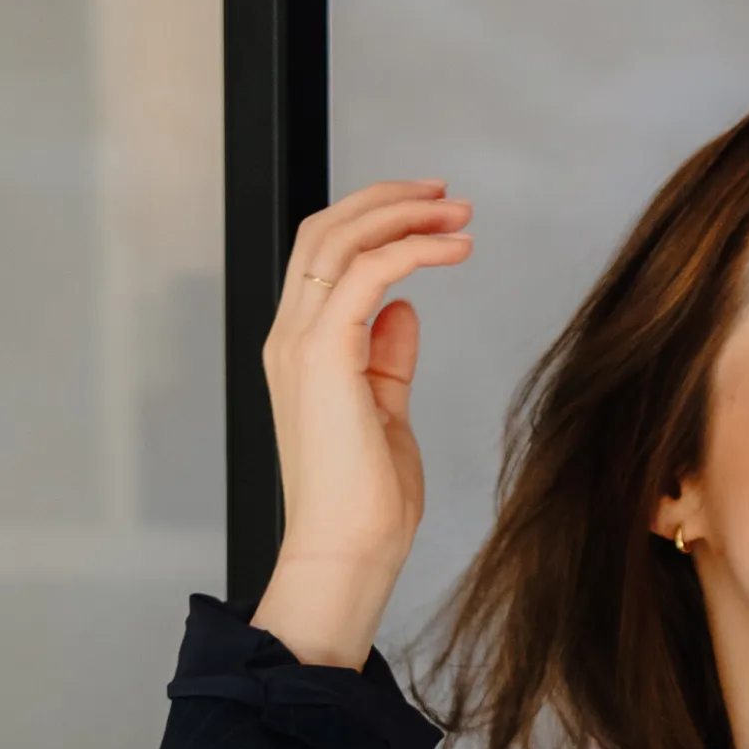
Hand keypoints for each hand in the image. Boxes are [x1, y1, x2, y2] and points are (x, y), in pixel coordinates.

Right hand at [250, 179, 475, 669]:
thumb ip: (387, 360)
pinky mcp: (325, 356)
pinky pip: (368, 273)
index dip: (373, 223)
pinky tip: (455, 250)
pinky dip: (413, 250)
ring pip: (340, 238)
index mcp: (301, 350)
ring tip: (457, 213)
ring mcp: (301, 343)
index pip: (325, 258)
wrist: (348, 552)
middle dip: (388, 201)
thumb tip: (403, 310)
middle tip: (446, 196)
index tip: (430, 214)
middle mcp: (290, 337)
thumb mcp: (385, 415)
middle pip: (326, 230)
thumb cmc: (366, 505)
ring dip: (402, 215)